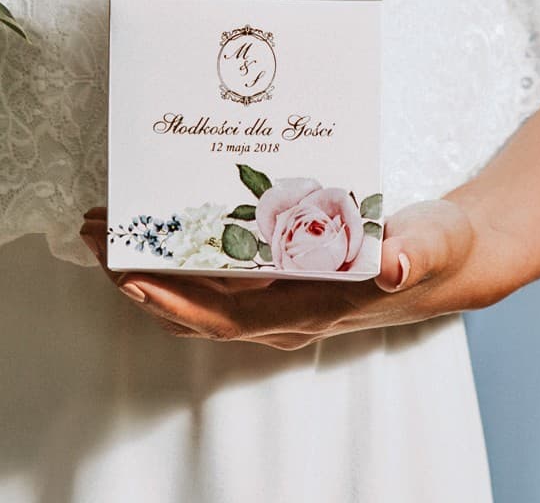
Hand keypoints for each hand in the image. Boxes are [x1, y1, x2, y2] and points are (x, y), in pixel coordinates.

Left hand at [78, 200, 476, 349]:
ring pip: (194, 293)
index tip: (128, 275)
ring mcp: (275, 297)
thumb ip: (410, 252)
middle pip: (192, 306)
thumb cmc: (435, 249)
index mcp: (307, 308)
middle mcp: (281, 311)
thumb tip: (388, 262)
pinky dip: (175, 254)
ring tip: (102, 226)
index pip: (223, 316)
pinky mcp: (276, 278)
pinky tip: (154, 224)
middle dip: (137, 275)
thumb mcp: (430, 243)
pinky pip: (211, 275)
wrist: (449, 260)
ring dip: (146, 265)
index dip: (173, 299)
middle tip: (90, 233)